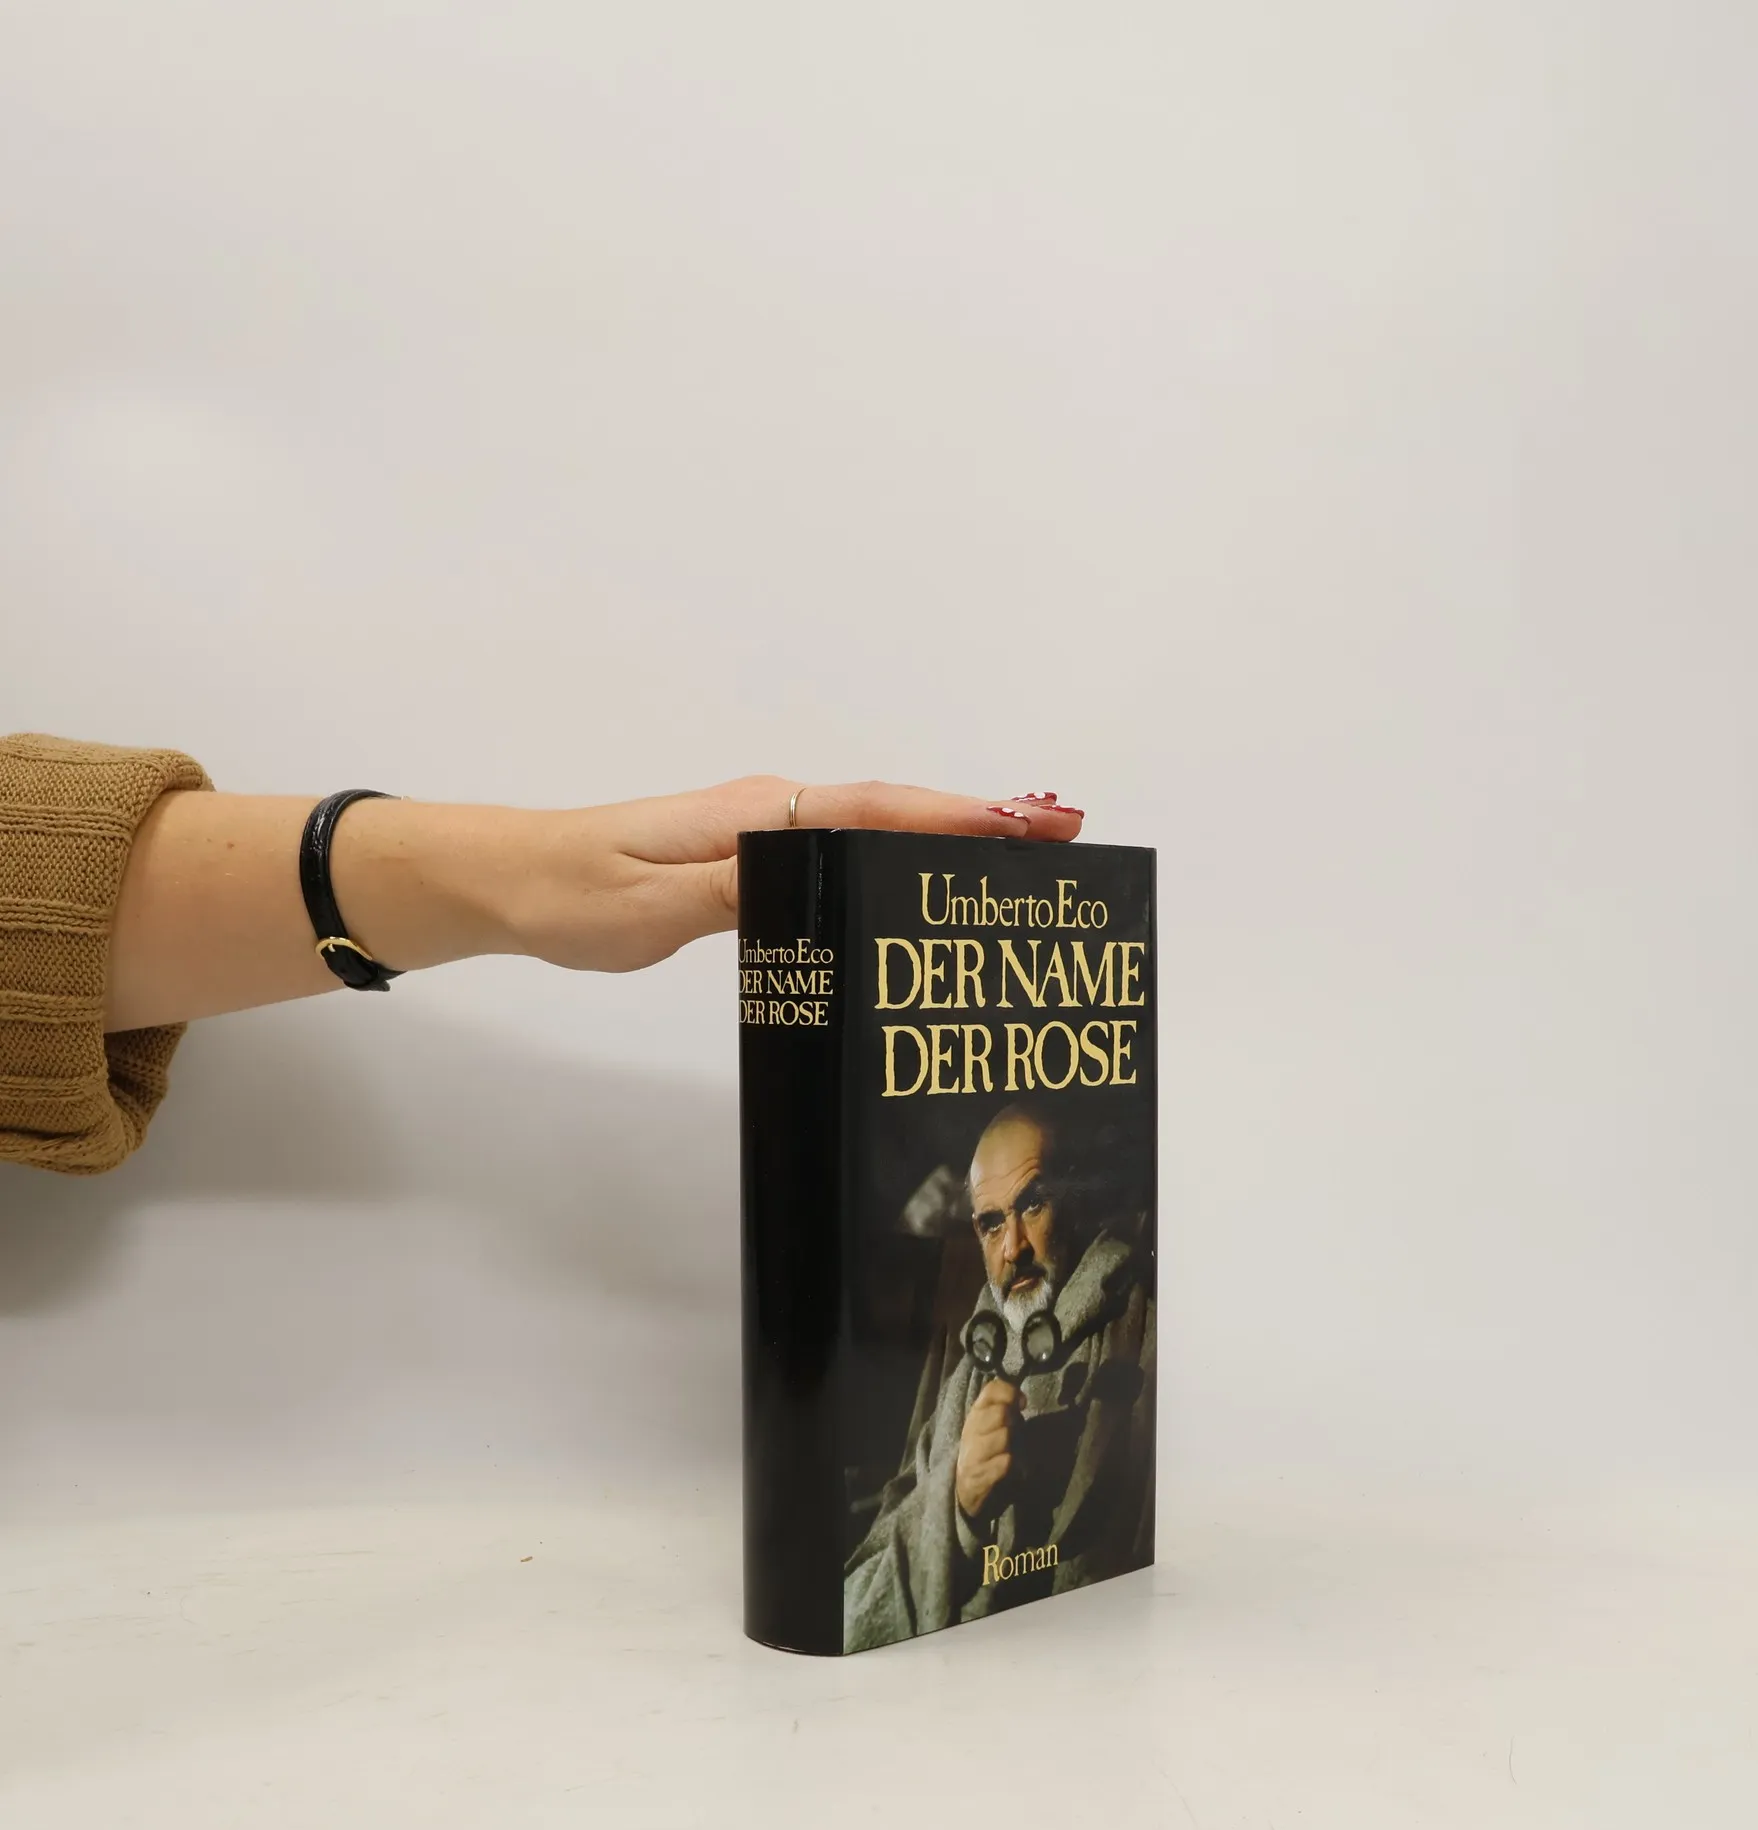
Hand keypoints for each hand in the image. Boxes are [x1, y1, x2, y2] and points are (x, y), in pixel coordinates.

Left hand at [106, 777, 1083, 1029]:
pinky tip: (925, 885)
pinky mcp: (748, 857)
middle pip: (893, 810)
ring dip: (947, 835)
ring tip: (1025, 853)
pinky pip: (844, 851)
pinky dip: (900, 856)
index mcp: (755, 814)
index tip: (1026, 825)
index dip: (952, 819)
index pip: (873, 811)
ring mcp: (761, 831)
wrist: (507, 880)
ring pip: (874, 828)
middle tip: (1064, 833)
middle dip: (979, 820)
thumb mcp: (651, 904)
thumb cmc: (572, 893)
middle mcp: (768, 810)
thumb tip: (817, 879)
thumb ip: (736, 893)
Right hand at [955, 1377, 1023, 1520]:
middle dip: (1013, 1420)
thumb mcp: (987, 1425)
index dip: (1010, 1392)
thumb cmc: (982, 1451)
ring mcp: (973, 1454)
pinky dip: (1011, 1465)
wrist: (963, 1489)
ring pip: (1003, 1437)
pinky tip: (1007, 1468)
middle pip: (1000, 1413)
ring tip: (1008, 1452)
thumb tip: (1020, 1399)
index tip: (1021, 1403)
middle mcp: (971, 1431)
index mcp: (975, 1414)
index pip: (991, 1390)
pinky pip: (1005, 1463)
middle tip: (1013, 1431)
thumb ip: (1001, 1408)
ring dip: (1012, 1445)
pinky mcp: (978, 1476)